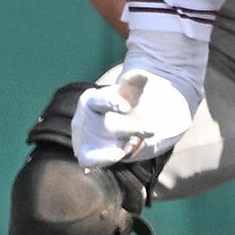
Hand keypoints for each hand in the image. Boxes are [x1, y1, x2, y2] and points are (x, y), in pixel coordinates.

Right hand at [71, 70, 192, 167]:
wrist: (118, 124)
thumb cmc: (124, 103)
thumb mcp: (130, 91)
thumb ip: (136, 82)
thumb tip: (143, 75)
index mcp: (91, 99)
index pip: (98, 101)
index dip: (111, 103)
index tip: (126, 107)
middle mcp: (83, 119)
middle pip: (107, 125)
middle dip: (131, 128)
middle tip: (151, 129)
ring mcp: (83, 138)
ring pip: (102, 143)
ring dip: (123, 143)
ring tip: (136, 140)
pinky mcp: (85, 155)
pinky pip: (90, 160)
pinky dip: (105, 158)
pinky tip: (121, 153)